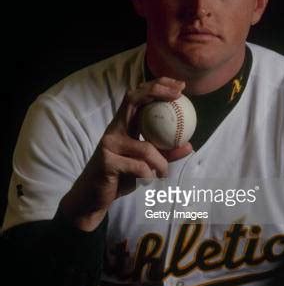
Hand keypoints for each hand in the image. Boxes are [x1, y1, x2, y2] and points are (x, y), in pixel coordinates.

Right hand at [60, 77, 192, 229]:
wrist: (93, 198)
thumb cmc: (119, 177)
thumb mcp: (145, 163)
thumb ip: (164, 153)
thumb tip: (189, 145)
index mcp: (122, 126)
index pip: (137, 96)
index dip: (157, 86)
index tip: (179, 87)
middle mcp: (114, 129)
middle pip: (133, 99)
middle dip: (157, 91)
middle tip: (178, 95)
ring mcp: (109, 144)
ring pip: (146, 147)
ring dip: (161, 163)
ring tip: (164, 174)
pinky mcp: (106, 162)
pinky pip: (139, 167)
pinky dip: (149, 175)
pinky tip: (147, 182)